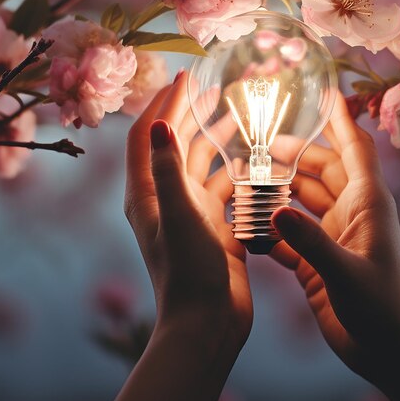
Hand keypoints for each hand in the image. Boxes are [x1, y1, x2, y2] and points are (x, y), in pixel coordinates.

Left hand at [112, 71, 250, 400]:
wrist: (207, 323)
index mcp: (148, 193)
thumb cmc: (188, 271)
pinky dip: (234, 169)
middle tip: (212, 89)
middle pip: (175, 144)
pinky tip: (252, 158)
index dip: (163, 103)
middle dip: (191, 114)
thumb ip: (168, 169)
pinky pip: (223, 187)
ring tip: (235, 115)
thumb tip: (161, 122)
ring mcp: (191, 213)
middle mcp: (166, 199)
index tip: (184, 76)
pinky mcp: (214, 227)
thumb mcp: (179, 215)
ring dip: (215, 139)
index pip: (148, 135)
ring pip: (201, 164)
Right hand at [271, 92, 399, 383]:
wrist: (390, 353)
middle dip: (295, 153)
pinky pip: (290, 232)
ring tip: (248, 177)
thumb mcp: (346, 274)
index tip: (324, 91)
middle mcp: (350, 212)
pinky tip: (249, 223)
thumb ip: (310, 243)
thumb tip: (273, 212)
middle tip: (261, 144)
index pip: (355, 147)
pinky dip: (272, 227)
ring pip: (302, 198)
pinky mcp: (318, 258)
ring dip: (279, 188)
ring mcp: (333, 234)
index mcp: (367, 203)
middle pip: (321, 168)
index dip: (341, 118)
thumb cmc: (383, 311)